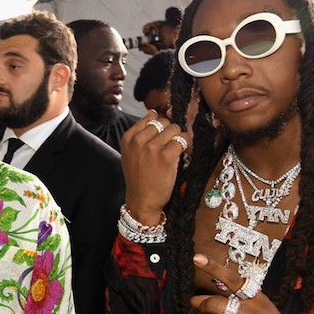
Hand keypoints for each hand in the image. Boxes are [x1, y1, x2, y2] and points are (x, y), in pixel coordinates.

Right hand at [121, 109, 190, 225]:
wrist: (141, 200)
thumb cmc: (138, 178)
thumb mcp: (130, 154)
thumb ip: (140, 134)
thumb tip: (155, 113)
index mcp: (128, 137)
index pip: (150, 117)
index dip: (160, 124)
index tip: (162, 134)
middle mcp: (139, 140)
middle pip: (163, 121)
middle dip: (169, 131)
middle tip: (168, 146)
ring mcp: (152, 147)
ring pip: (175, 128)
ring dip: (177, 139)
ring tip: (173, 152)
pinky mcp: (167, 156)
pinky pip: (182, 140)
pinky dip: (185, 146)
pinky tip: (179, 156)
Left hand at [190, 254, 312, 313]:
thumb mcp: (259, 306)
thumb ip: (231, 299)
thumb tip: (195, 299)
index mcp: (255, 298)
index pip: (231, 279)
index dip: (213, 267)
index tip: (197, 258)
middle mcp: (250, 313)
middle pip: (210, 304)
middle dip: (202, 307)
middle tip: (205, 311)